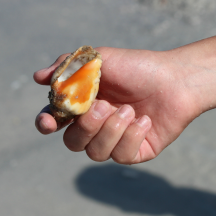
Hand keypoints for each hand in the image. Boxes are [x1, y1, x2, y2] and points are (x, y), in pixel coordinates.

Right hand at [34, 47, 201, 164]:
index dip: (47, 124)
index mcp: (81, 107)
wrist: (177, 79)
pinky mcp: (133, 153)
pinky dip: (131, 137)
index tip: (50, 122)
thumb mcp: (100, 60)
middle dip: (87, 126)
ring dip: (111, 130)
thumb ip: (69, 67)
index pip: (54, 122)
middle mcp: (93, 128)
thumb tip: (38, 77)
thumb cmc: (137, 68)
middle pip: (72, 143)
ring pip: (95, 153)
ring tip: (130, 110)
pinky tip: (144, 121)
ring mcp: (112, 143)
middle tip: (104, 106)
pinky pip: (120, 156)